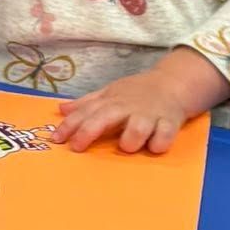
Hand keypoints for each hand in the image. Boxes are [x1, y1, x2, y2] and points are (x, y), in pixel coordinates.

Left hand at [52, 72, 189, 154]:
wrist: (174, 83)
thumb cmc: (137, 92)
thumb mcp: (110, 93)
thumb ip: (87, 103)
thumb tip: (61, 109)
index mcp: (112, 101)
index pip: (86, 112)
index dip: (69, 126)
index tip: (56, 139)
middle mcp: (128, 107)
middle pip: (105, 117)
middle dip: (89, 131)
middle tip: (77, 147)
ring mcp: (149, 115)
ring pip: (138, 129)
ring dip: (130, 139)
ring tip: (126, 146)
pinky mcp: (170, 122)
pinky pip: (164, 136)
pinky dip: (158, 142)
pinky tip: (154, 146)